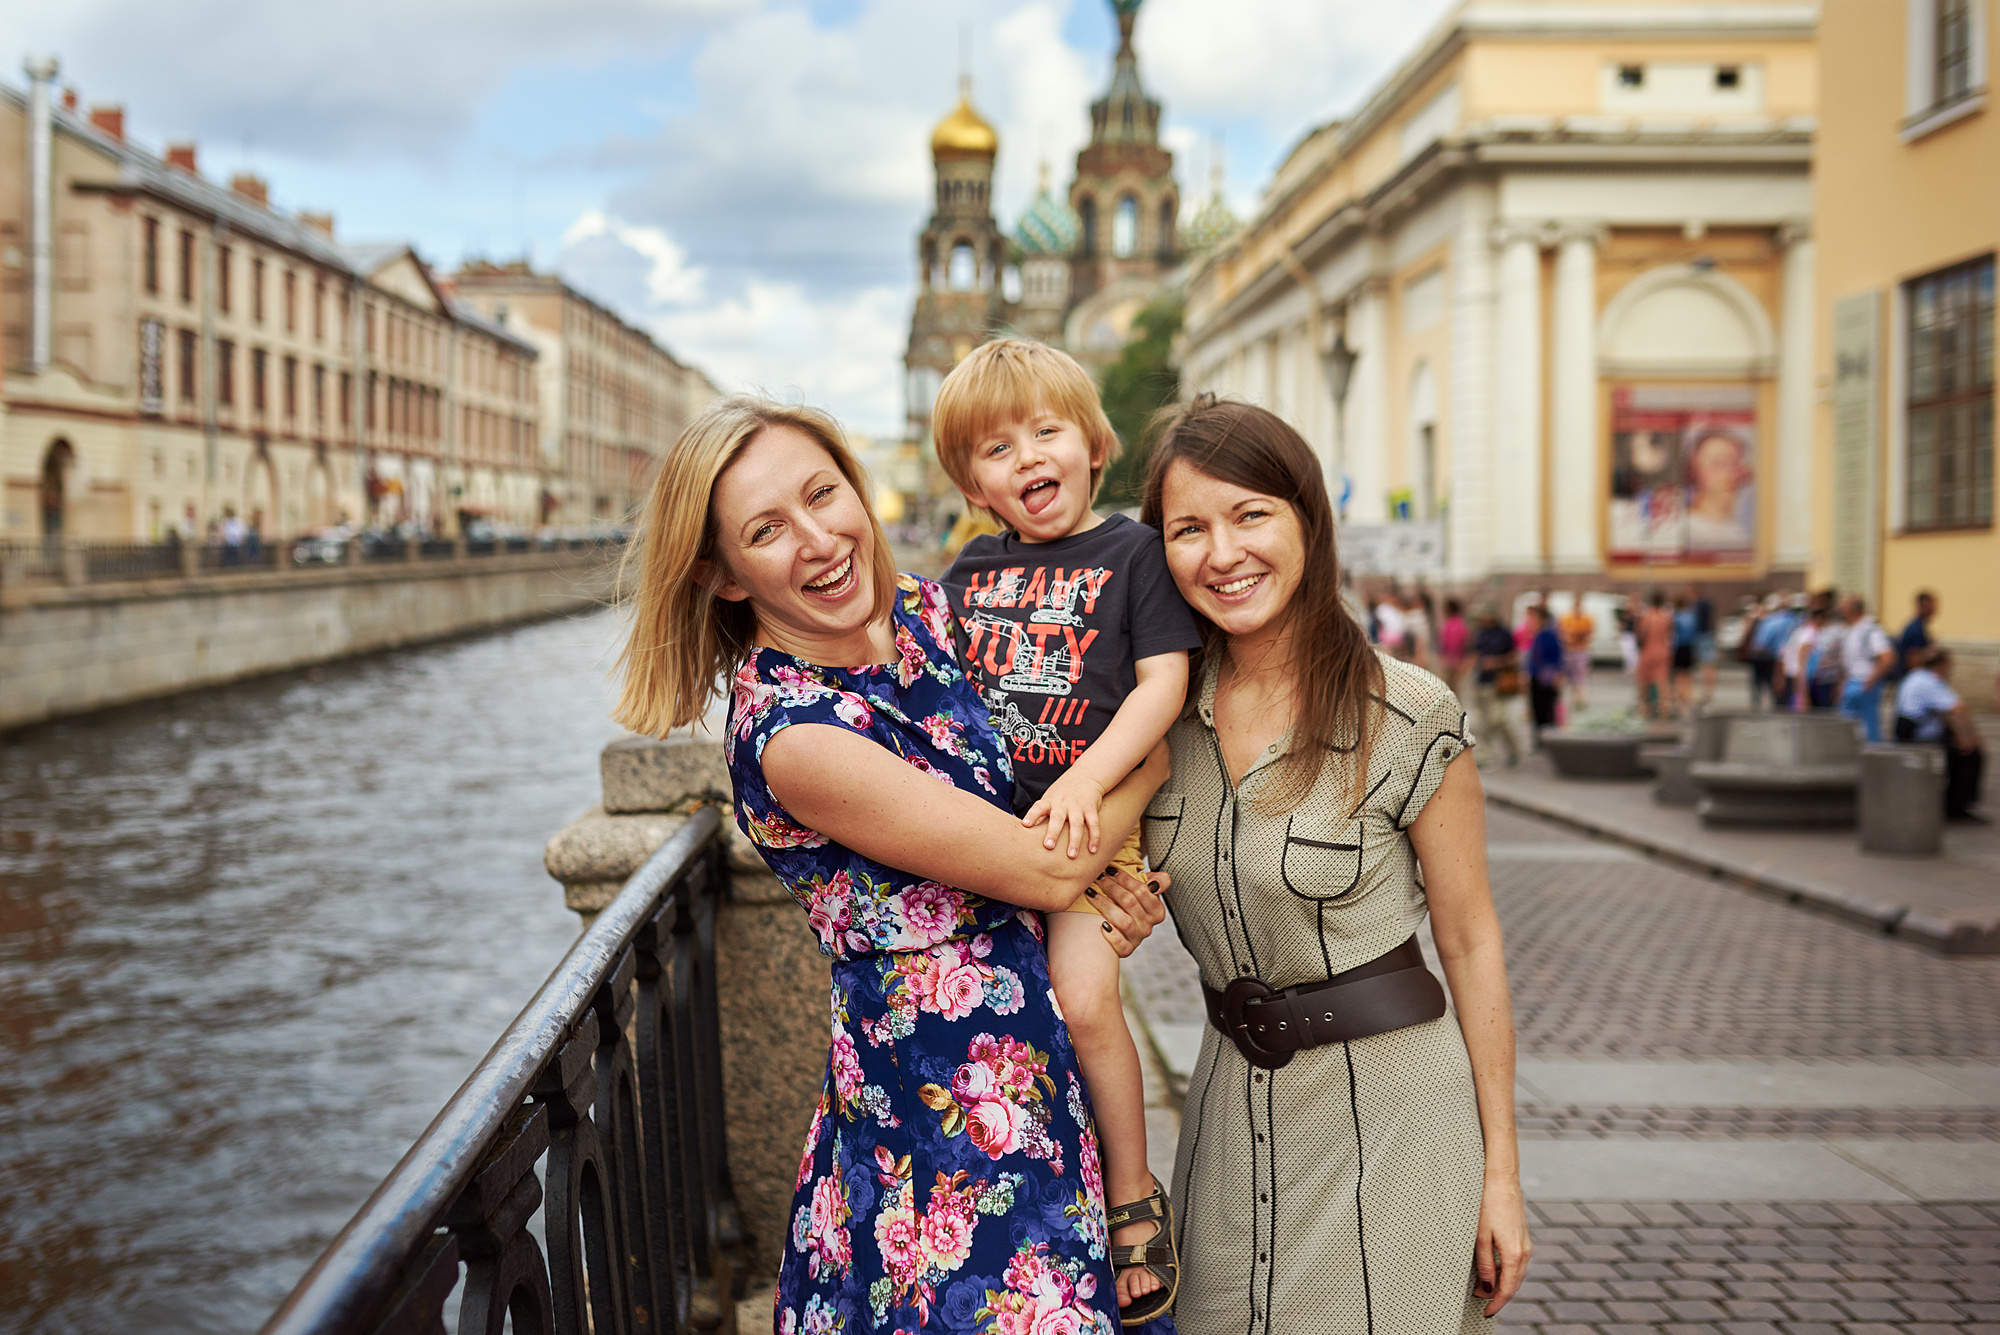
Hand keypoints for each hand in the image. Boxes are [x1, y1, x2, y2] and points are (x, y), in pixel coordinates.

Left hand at [1023, 769, 1108, 857]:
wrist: (1086, 775)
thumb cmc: (1062, 792)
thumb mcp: (1049, 798)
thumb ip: (1041, 815)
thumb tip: (1027, 834)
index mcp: (1049, 800)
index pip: (1038, 807)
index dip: (1032, 815)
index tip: (1025, 825)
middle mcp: (1063, 803)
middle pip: (1057, 818)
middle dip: (1053, 832)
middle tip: (1048, 846)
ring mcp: (1078, 806)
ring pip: (1076, 824)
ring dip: (1074, 840)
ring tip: (1071, 855)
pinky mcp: (1091, 808)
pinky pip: (1093, 824)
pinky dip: (1094, 837)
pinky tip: (1092, 850)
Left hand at [1092, 867, 1168, 956]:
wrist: (1121, 927)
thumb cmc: (1133, 902)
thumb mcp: (1148, 889)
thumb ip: (1158, 881)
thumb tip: (1155, 884)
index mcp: (1157, 911)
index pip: (1143, 891)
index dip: (1125, 879)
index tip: (1110, 870)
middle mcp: (1149, 926)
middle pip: (1130, 903)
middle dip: (1111, 887)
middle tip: (1097, 878)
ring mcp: (1137, 938)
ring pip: (1123, 921)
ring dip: (1105, 905)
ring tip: (1091, 893)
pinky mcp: (1127, 950)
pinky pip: (1122, 945)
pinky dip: (1112, 935)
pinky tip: (1101, 925)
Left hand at [1472, 1174, 1531, 1316]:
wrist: (1502, 1179)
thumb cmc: (1488, 1204)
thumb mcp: (1480, 1236)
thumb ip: (1484, 1264)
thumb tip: (1486, 1288)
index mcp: (1515, 1255)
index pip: (1507, 1289)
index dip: (1496, 1303)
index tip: (1486, 1312)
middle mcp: (1525, 1252)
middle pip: (1514, 1284)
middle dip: (1498, 1296)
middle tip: (1481, 1303)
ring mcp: (1526, 1244)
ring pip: (1515, 1273)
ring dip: (1502, 1283)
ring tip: (1483, 1288)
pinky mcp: (1523, 1237)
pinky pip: (1516, 1262)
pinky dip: (1505, 1271)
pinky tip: (1493, 1270)